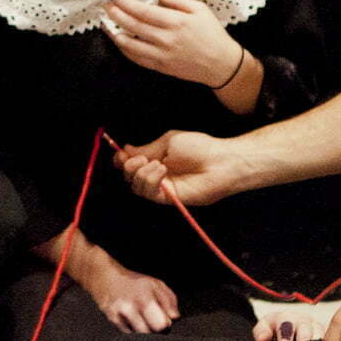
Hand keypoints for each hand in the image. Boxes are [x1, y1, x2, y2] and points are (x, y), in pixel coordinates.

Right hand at [59, 233, 179, 332]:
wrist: (105, 278)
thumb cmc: (135, 282)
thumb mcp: (156, 285)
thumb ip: (169, 301)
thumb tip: (175, 318)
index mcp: (145, 297)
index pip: (161, 325)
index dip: (166, 325)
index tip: (164, 320)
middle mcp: (130, 308)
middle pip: (150, 333)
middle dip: (154, 330)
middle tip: (153, 320)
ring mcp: (119, 315)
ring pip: (139, 336)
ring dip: (144, 331)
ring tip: (142, 319)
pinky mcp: (112, 321)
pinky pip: (129, 334)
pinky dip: (133, 330)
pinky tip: (132, 319)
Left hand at [104, 0, 244, 89]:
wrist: (221, 64)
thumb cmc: (212, 34)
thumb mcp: (200, 9)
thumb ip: (178, 0)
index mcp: (176, 22)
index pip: (144, 11)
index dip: (126, 4)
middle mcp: (166, 39)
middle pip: (133, 25)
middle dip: (116, 14)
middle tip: (106, 6)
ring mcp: (161, 55)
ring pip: (130, 44)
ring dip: (115, 33)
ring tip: (106, 23)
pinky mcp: (160, 67)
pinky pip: (137, 58)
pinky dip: (125, 49)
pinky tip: (119, 41)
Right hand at [118, 129, 257, 207]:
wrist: (220, 162)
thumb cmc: (200, 148)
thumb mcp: (168, 141)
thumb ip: (147, 148)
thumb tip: (126, 149)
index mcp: (155, 158)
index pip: (130, 163)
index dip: (121, 159)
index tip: (121, 153)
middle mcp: (156, 174)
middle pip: (128, 177)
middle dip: (128, 166)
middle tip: (142, 159)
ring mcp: (162, 188)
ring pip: (136, 186)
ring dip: (141, 173)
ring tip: (159, 164)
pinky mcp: (168, 198)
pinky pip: (149, 193)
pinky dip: (150, 180)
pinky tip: (162, 170)